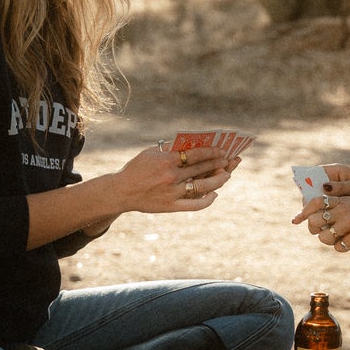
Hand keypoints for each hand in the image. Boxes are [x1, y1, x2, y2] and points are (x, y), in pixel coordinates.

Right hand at [113, 144, 234, 214]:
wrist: (121, 191)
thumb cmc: (136, 168)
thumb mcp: (151, 152)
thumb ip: (171, 148)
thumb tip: (194, 143)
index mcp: (166, 161)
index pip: (195, 154)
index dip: (211, 152)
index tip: (222, 150)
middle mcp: (170, 177)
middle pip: (201, 170)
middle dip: (218, 164)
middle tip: (229, 160)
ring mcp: (171, 193)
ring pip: (202, 187)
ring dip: (218, 180)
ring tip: (227, 175)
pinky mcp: (170, 207)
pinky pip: (194, 205)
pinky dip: (207, 201)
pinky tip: (215, 195)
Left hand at [292, 188, 349, 250]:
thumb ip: (340, 207)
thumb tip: (321, 219)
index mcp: (342, 199)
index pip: (314, 202)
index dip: (303, 212)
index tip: (295, 220)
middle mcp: (344, 209)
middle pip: (315, 221)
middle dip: (314, 230)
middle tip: (322, 232)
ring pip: (325, 237)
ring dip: (328, 240)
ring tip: (338, 238)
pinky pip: (340, 247)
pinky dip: (342, 247)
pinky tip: (349, 244)